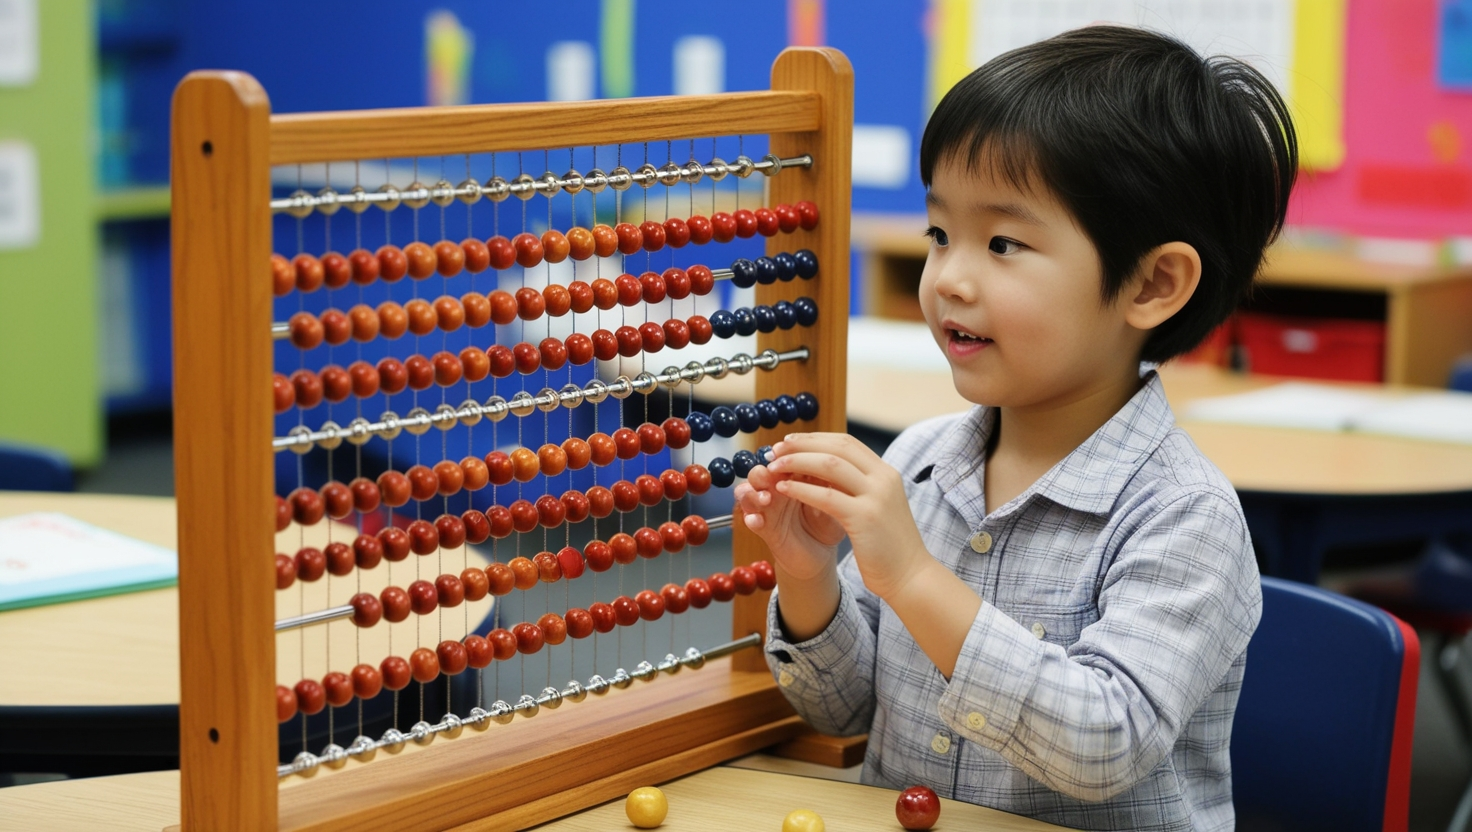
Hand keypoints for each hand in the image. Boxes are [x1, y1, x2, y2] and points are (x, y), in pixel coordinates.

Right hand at [735, 459, 844, 580]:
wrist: (823, 554)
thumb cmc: (829, 524)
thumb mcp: (836, 502)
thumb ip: (829, 485)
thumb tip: (827, 466)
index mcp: (794, 476)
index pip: (783, 459)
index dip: (783, 455)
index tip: (785, 456)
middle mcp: (776, 488)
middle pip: (760, 472)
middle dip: (762, 471)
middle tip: (769, 474)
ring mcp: (768, 507)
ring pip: (747, 492)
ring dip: (753, 493)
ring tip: (765, 499)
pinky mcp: (763, 528)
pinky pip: (750, 519)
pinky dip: (751, 518)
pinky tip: (757, 520)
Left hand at [766, 433, 930, 600]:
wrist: (911, 577)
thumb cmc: (890, 546)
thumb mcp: (878, 507)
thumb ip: (861, 487)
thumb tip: (833, 472)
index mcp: (886, 473)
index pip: (847, 443)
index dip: (815, 438)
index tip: (791, 441)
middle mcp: (884, 478)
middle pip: (837, 447)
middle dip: (803, 444)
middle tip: (776, 449)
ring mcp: (876, 496)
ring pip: (830, 465)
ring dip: (797, 462)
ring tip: (773, 466)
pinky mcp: (865, 518)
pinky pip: (826, 496)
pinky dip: (801, 489)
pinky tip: (784, 489)